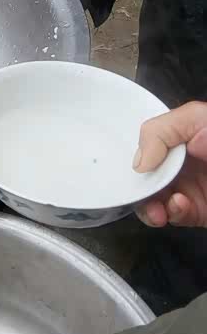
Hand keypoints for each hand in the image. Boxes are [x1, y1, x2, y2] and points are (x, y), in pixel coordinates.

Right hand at [134, 101, 206, 227]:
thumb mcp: (195, 118)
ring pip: (153, 200)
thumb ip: (160, 132)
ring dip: (149, 206)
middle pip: (145, 176)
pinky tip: (178, 206)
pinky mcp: (198, 211)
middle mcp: (182, 163)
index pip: (147, 147)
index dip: (137, 158)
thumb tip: (141, 163)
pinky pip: (175, 215)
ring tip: (156, 209)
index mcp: (180, 138)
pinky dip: (171, 213)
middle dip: (138, 187)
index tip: (135, 169)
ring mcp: (189, 188)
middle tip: (140, 193)